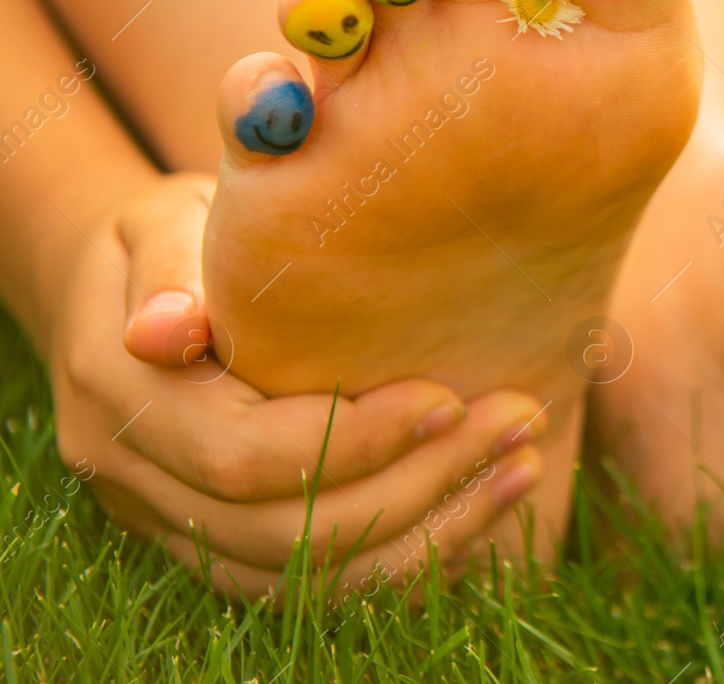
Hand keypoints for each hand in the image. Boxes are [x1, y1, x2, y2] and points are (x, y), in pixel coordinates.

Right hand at [48, 173, 546, 597]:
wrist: (137, 291)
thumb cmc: (178, 237)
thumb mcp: (163, 223)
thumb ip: (169, 268)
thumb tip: (163, 330)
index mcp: (119, 399)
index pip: (243, 455)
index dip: (352, 439)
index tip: (447, 397)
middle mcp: (138, 482)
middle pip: (287, 530)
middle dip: (415, 484)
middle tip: (517, 422)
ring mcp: (175, 525)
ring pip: (308, 574)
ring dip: (428, 531)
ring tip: (521, 465)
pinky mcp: (222, 545)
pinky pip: (317, 583)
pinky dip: (407, 556)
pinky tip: (484, 502)